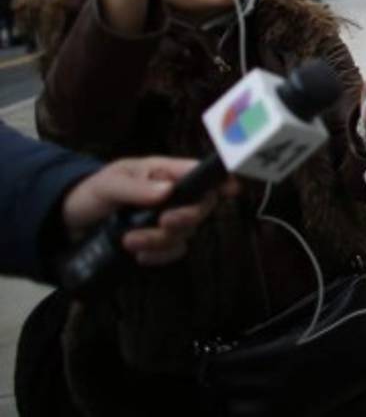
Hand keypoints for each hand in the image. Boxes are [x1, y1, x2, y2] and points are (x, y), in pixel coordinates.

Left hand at [61, 157, 234, 265]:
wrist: (70, 223)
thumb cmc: (92, 192)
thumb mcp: (109, 185)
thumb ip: (135, 188)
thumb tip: (167, 192)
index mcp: (166, 173)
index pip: (200, 173)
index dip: (221, 180)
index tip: (231, 189)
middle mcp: (174, 196)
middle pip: (201, 207)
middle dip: (185, 218)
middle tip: (163, 222)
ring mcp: (168, 220)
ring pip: (186, 233)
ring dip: (159, 241)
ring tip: (129, 241)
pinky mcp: (159, 243)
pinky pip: (174, 252)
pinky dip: (158, 256)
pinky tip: (138, 256)